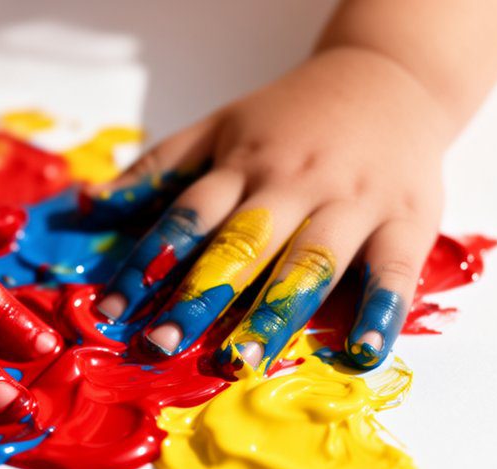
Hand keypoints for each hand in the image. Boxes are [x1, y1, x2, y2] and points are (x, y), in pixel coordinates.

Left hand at [88, 48, 447, 371]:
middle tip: (159, 345)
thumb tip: (89, 206)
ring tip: (239, 363)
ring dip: (273, 315)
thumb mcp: (218, 127)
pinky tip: (360, 353)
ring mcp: (351, 202)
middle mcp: (292, 184)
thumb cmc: (291, 117)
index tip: (108, 311)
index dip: (145, 263)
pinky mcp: (407, 221)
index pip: (186, 217)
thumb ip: (158, 168)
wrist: (388, 77)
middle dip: (198, 297)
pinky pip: (393, 271)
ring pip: (308, 262)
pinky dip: (380, 312)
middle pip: (240, 245)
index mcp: (241, 164)